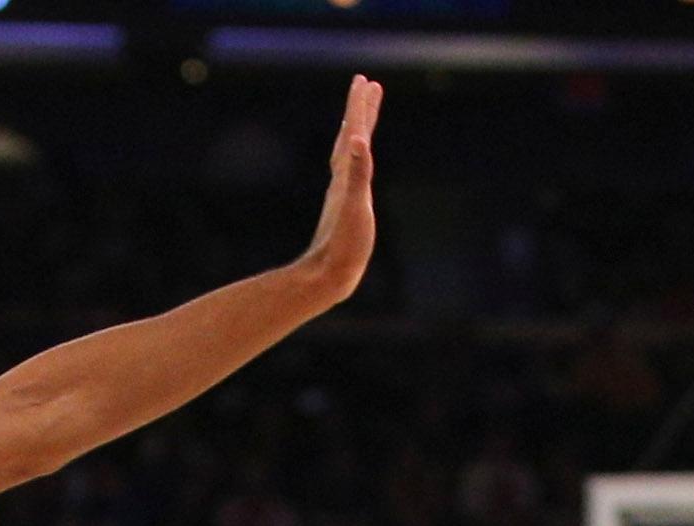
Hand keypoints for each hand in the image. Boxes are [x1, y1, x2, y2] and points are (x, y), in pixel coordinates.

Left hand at [291, 76, 380, 309]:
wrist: (328, 276)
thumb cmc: (344, 244)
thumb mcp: (356, 205)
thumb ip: (358, 172)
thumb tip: (357, 140)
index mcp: (346, 175)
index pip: (354, 132)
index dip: (360, 107)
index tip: (365, 81)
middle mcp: (343, 179)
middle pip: (351, 135)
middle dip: (360, 110)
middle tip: (366, 85)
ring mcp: (343, 192)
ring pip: (350, 153)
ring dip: (357, 130)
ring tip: (362, 116)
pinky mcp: (345, 207)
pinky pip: (351, 173)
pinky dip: (356, 159)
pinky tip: (356, 162)